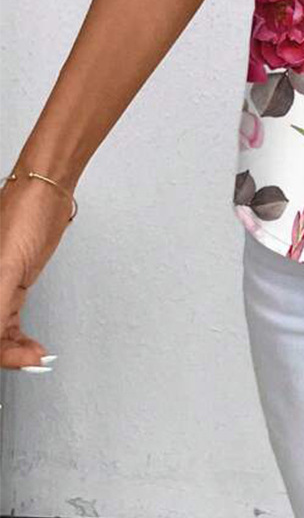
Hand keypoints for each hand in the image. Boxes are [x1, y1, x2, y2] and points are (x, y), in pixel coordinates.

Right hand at [0, 176, 71, 368]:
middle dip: (6, 354)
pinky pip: (7, 321)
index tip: (20, 362)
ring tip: (37, 357)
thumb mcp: (6, 267)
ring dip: (15, 350)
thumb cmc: (25, 213)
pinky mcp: (9, 283)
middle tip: (32, 362)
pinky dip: (18, 338)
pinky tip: (32, 348)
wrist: (47, 190)